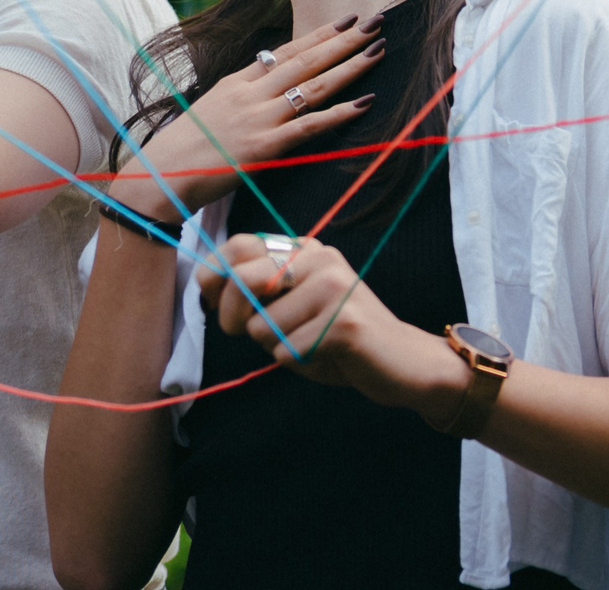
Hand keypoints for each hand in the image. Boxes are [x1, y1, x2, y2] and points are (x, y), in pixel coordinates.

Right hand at [110, 14, 387, 220]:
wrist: (159, 175)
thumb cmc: (184, 147)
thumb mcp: (212, 107)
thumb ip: (242, 91)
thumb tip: (267, 77)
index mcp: (238, 82)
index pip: (287, 51)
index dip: (319, 35)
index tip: (346, 20)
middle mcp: (251, 94)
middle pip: (306, 60)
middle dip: (343, 40)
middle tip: (375, 22)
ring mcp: (259, 119)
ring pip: (314, 86)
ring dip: (349, 67)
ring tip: (377, 51)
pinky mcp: (264, 147)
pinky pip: (310, 126)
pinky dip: (339, 114)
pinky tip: (365, 103)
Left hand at [199, 234, 452, 411]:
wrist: (403, 362)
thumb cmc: (337, 337)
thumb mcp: (292, 307)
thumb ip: (256, 292)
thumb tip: (205, 281)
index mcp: (306, 249)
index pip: (238, 246)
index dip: (215, 280)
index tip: (230, 309)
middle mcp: (320, 257)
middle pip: (241, 282)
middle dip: (233, 320)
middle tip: (257, 337)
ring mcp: (335, 286)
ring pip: (261, 327)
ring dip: (277, 348)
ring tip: (311, 344)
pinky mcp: (344, 321)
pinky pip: (287, 351)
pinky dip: (299, 362)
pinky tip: (328, 356)